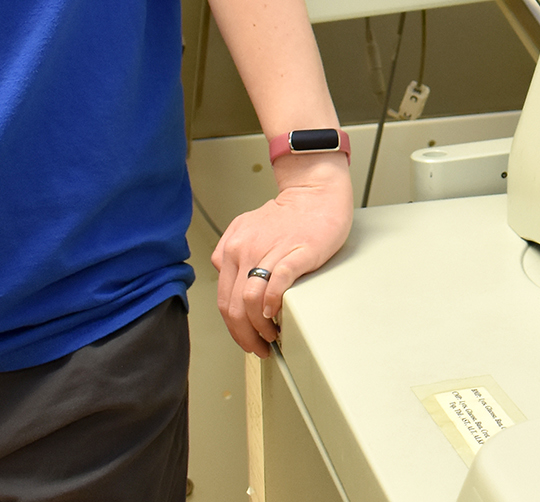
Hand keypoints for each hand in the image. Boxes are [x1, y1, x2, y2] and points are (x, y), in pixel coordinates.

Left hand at [210, 152, 353, 352]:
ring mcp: (270, 251)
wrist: (316, 194)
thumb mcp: (247, 228)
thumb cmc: (289, 215)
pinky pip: (276, 283)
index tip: (246, 337)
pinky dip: (272, 303)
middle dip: (244, 335)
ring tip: (271, 335)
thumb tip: (229, 281)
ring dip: (258, 327)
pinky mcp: (296, 252)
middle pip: (233, 305)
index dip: (233, 328)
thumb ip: (232, 251)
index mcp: (232, 248)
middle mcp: (245, 250)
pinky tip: (276, 313)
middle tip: (259, 346)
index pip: (223, 300)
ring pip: (249, 300)